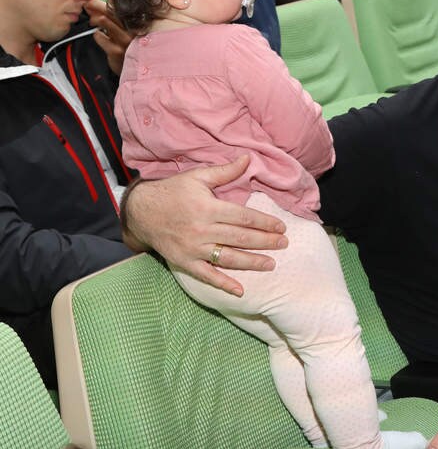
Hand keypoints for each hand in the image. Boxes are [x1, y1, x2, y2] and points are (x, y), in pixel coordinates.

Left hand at [85, 0, 131, 75]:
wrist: (138, 68)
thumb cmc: (132, 46)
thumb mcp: (130, 29)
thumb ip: (120, 16)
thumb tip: (104, 3)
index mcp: (137, 22)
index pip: (118, 5)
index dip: (104, 2)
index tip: (94, 2)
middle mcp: (132, 30)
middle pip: (110, 10)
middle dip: (95, 6)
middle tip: (88, 6)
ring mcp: (124, 41)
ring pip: (103, 21)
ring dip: (94, 19)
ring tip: (93, 21)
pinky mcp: (115, 51)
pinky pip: (99, 36)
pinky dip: (96, 34)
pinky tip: (100, 36)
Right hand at [123, 155, 287, 296]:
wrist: (141, 211)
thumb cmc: (173, 191)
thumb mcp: (198, 177)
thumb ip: (225, 171)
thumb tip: (248, 158)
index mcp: (208, 208)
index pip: (244, 217)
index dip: (265, 223)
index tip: (281, 227)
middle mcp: (202, 229)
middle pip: (241, 238)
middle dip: (265, 242)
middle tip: (284, 244)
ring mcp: (193, 248)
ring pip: (228, 258)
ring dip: (252, 262)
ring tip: (271, 264)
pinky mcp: (184, 261)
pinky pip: (206, 276)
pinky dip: (223, 284)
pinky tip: (240, 291)